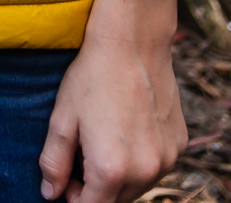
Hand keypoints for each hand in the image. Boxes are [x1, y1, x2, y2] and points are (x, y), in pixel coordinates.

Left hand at [40, 0, 184, 202]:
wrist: (133, 43)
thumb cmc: (91, 78)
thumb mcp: (62, 119)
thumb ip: (54, 162)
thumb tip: (50, 193)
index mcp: (111, 168)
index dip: (73, 198)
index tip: (65, 179)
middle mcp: (146, 170)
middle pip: (117, 202)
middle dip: (95, 191)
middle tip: (79, 159)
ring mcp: (168, 159)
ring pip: (138, 187)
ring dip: (118, 178)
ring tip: (102, 141)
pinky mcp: (180, 145)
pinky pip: (156, 167)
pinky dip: (140, 161)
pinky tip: (126, 130)